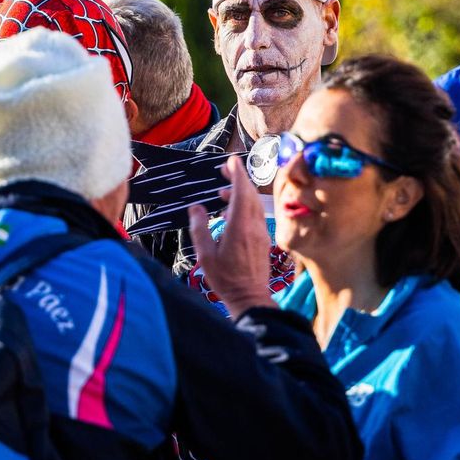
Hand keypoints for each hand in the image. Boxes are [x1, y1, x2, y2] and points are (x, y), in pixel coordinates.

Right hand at [188, 156, 274, 314]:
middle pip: (250, 194)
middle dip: (239, 178)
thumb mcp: (205, 255)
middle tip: (225, 170)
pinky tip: (231, 214)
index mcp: (239, 226)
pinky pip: (256, 215)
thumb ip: (200, 228)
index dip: (237, 174)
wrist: (250, 298)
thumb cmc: (226, 279)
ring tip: (222, 194)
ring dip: (241, 193)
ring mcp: (261, 233)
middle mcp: (254, 226)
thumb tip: (196, 208)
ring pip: (254, 204)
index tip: (231, 161)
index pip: (241, 192)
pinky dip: (245, 207)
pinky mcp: (263, 240)